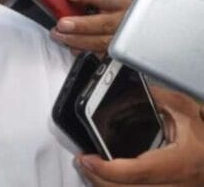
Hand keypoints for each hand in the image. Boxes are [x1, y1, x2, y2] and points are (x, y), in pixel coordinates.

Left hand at [49, 0, 130, 54]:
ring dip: (77, 39)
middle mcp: (121, 20)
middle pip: (103, 24)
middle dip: (81, 24)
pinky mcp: (111, 51)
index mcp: (118, 0)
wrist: (125, 21)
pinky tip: (70, 46)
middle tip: (62, 23)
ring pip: (99, 42)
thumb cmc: (109, 3)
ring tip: (58, 34)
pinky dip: (82, 50)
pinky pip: (97, 54)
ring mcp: (117, 37)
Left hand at [77, 87, 203, 185]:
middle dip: (98, 179)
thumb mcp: (183, 110)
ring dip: (104, 186)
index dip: (108, 169)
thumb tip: (125, 90)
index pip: (138, 172)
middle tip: (82, 162)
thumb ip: (155, 98)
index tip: (87, 159)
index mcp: (180, 164)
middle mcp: (176, 186)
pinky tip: (106, 178)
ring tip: (90, 169)